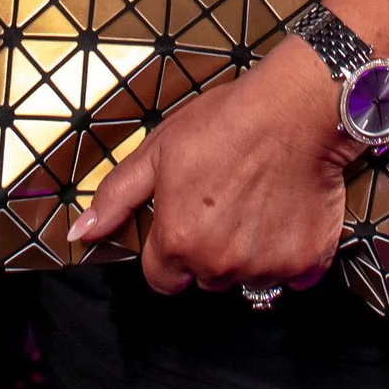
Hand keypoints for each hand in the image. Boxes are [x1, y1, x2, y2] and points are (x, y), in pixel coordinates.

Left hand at [69, 33, 349, 297]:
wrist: (297, 109)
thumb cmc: (227, 122)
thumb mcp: (158, 150)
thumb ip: (116, 198)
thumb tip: (80, 233)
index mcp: (179, 240)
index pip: (161, 279)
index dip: (170, 251)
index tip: (186, 222)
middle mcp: (220, 264)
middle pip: (205, 277)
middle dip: (211, 249)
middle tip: (226, 201)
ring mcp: (266, 267)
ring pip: (248, 277)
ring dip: (250, 252)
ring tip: (259, 203)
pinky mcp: (307, 264)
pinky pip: (293, 275)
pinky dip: (291, 252)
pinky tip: (288, 213)